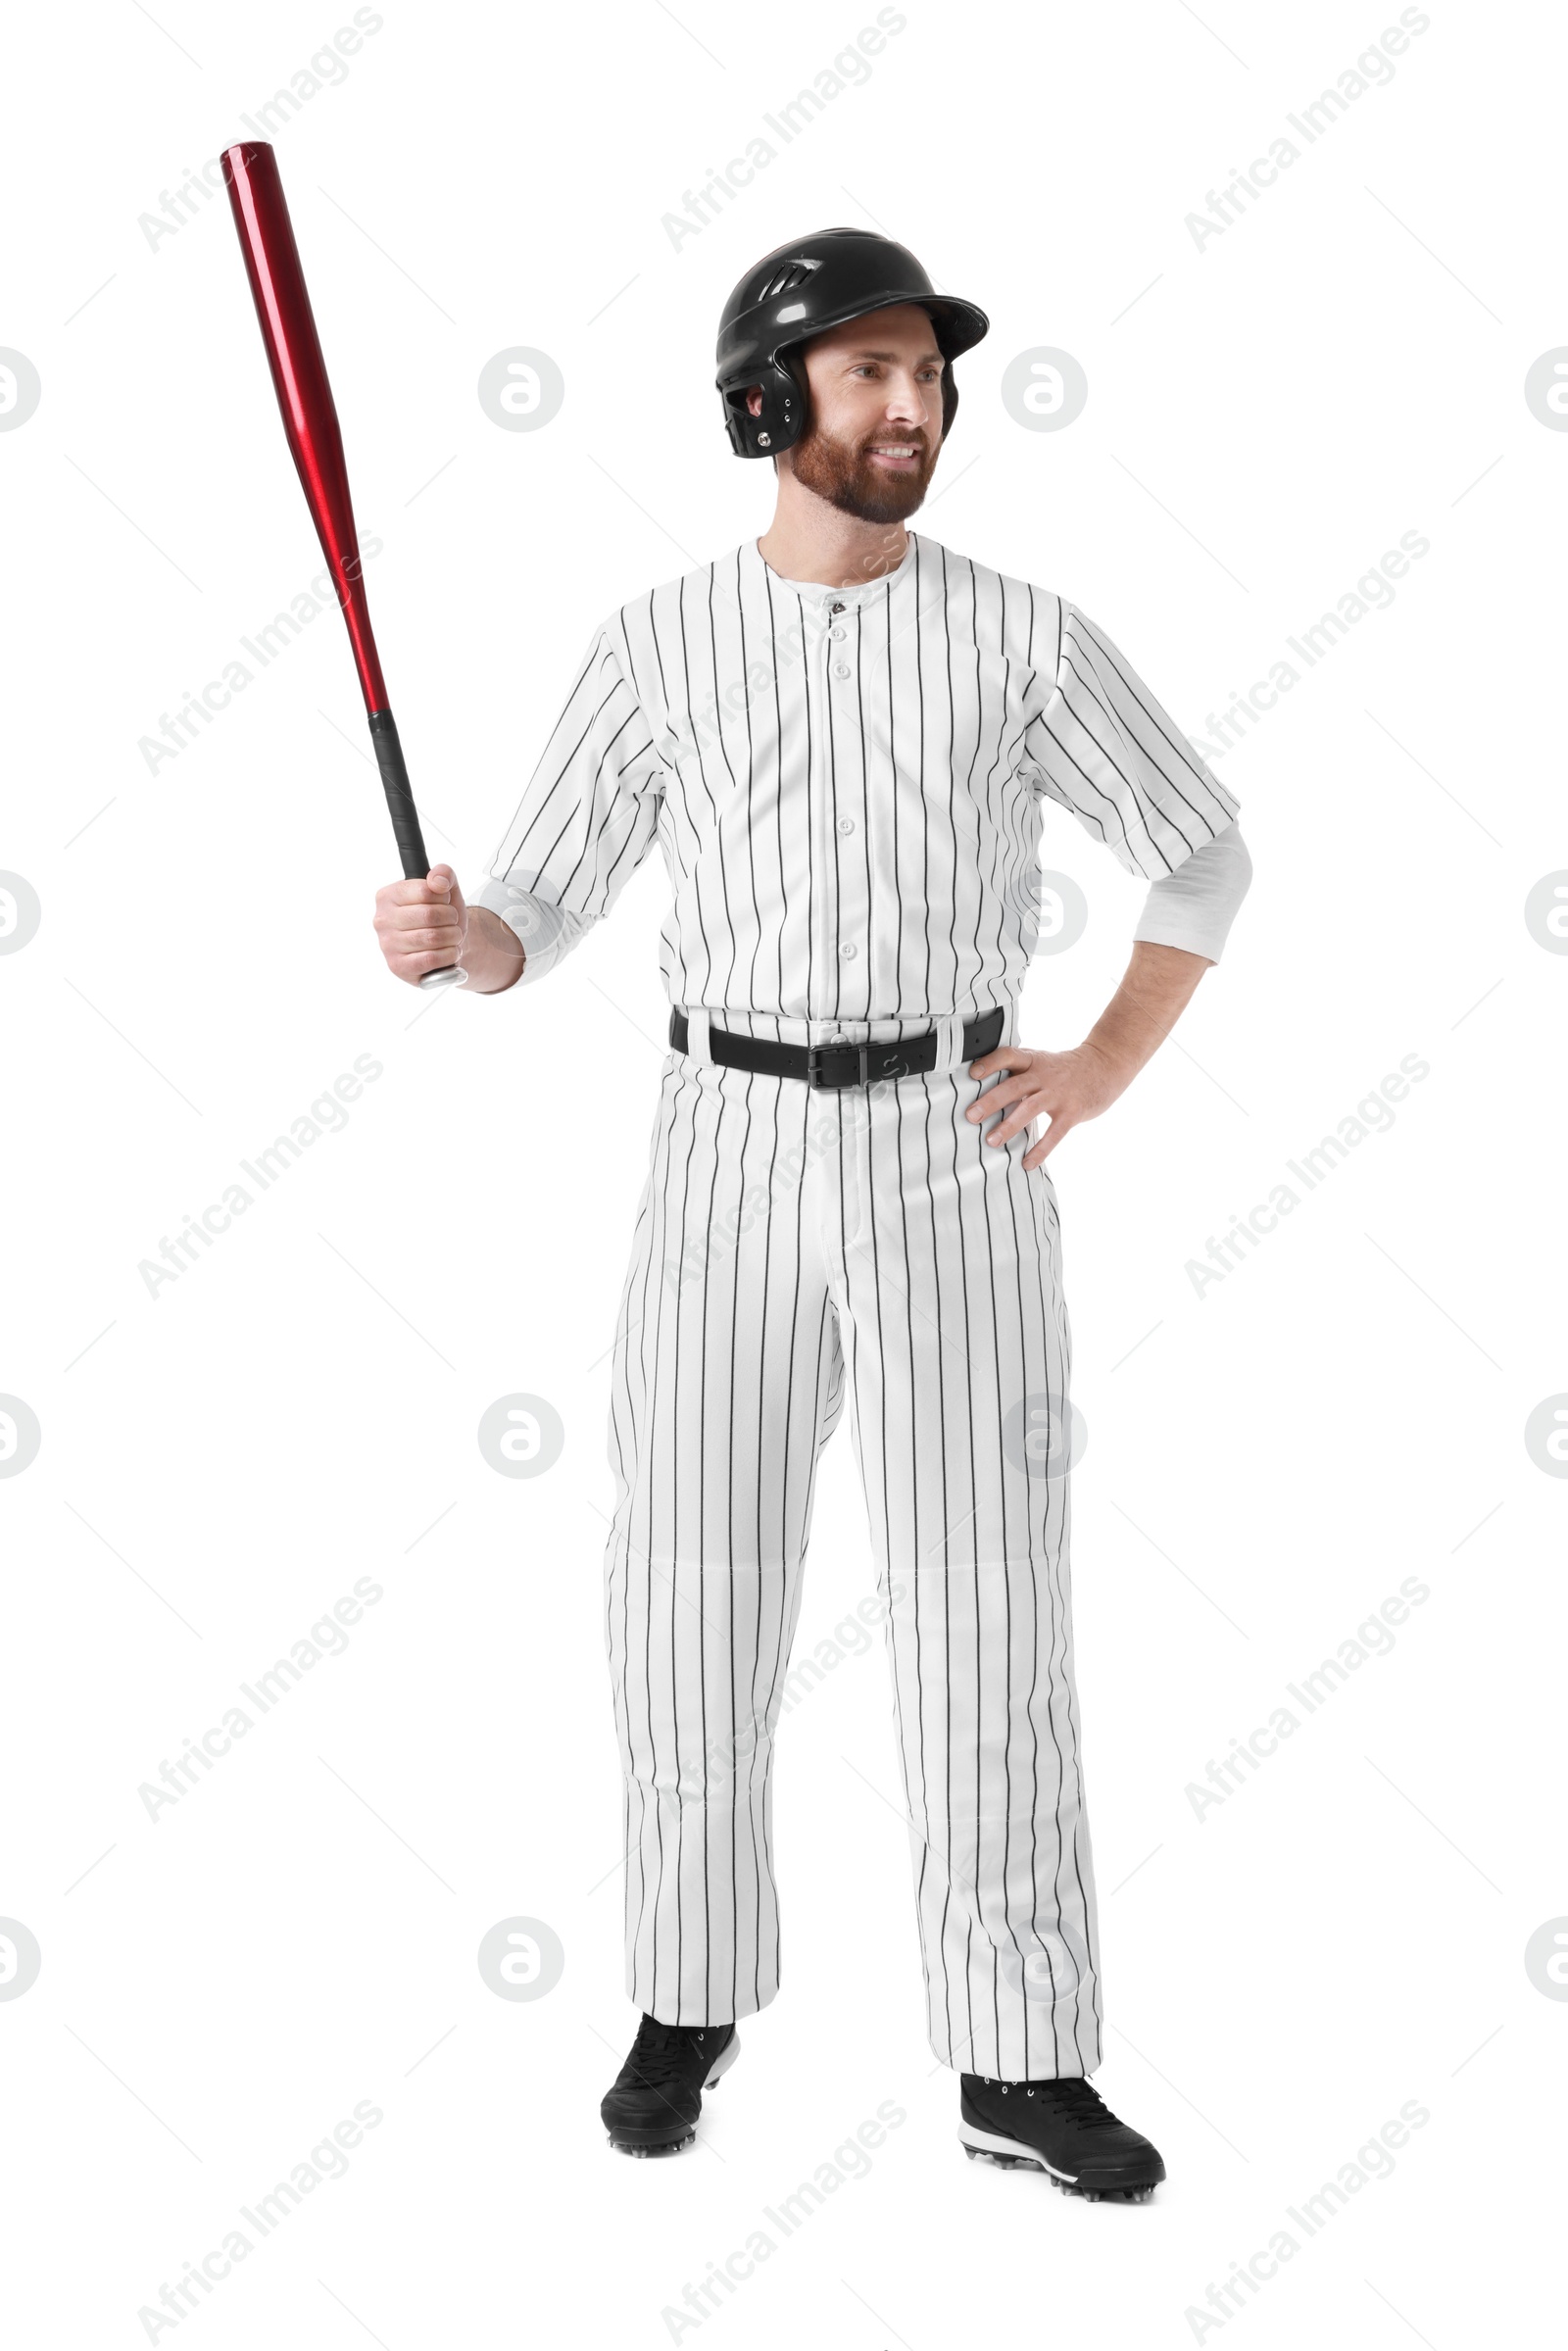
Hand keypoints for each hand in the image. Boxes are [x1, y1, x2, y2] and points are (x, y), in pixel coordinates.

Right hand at [373, 863, 466, 984]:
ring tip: (452, 937)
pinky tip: (449, 952)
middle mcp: (382, 920)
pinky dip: (449, 955)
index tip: (444, 902)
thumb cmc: (441, 917)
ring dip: (453, 937)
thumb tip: (437, 880)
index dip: (443, 898)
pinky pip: (430, 959)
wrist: (446, 945)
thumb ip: (444, 874)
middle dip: (451, 919)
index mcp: (388, 896)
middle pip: (429, 915)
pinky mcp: (398, 966)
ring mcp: (387, 945)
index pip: (424, 891)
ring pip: (432, 938)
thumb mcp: (446, 890)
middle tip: (452, 922)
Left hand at [966, 1041, 1128, 1168]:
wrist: (1105, 1065)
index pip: (1008, 1056)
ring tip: (991, 1141)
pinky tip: (1027, 1163)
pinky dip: (1040, 1150)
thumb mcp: (1042, 1061)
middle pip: (1014, 1085)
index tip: (972, 1074)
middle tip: (971, 1116)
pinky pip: (1055, 1133)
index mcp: (1033, 1060)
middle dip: (990, 1101)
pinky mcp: (1073, 1111)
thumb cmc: (1065, 1069)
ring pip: (1030, 1108)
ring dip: (1009, 1125)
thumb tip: (985, 1091)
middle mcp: (1044, 1075)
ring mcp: (1059, 1093)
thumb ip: (1019, 1073)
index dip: (990, 1063)